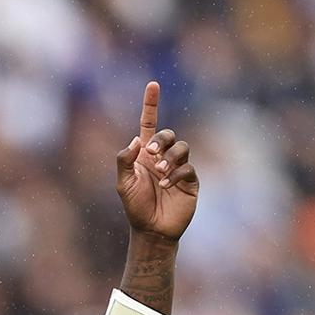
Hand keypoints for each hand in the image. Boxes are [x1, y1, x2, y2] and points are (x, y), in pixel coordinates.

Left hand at [115, 81, 197, 241]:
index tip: (153, 84)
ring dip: (170, 157)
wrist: (151, 230)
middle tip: (151, 153)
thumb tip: (137, 140)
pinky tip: (166, 184)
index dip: (151, 104)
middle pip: (167, 134)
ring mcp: (178, 168)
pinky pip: (188, 168)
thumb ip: (125, 160)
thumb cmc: (135, 207)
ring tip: (160, 172)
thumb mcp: (123, 184)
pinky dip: (176, 173)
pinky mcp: (190, 181)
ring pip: (182, 147)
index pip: (149, 123)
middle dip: (161, 139)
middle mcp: (162, 157)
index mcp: (144, 154)